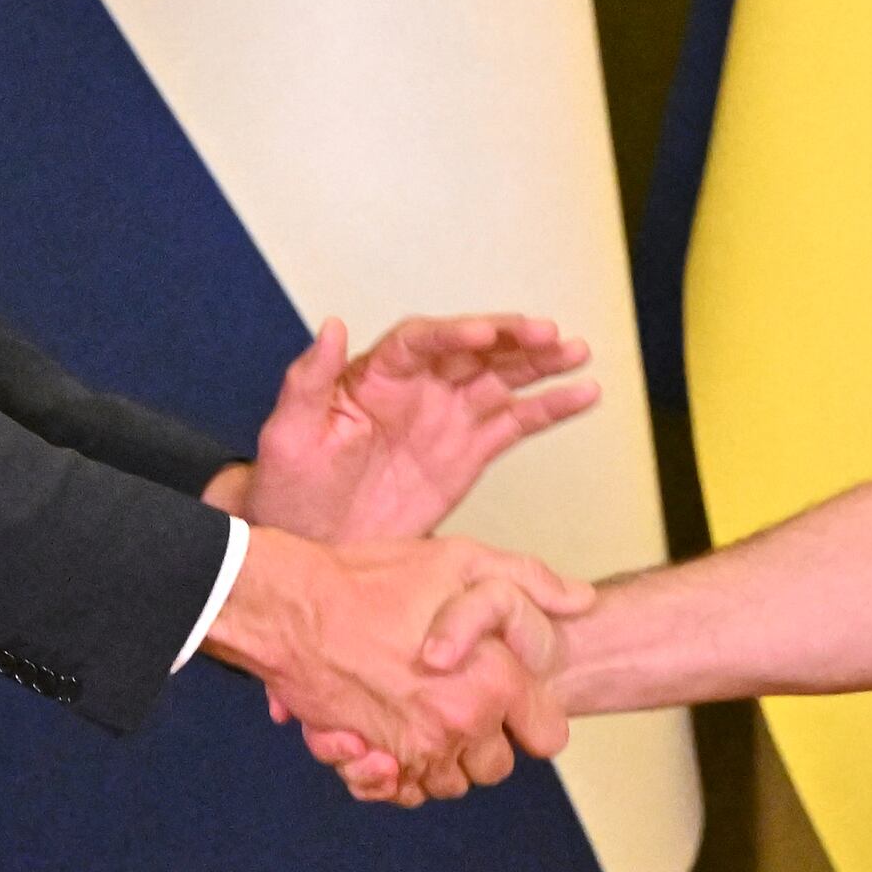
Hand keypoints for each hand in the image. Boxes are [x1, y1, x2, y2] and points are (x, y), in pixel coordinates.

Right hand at [204, 530, 589, 803]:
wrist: (293, 609)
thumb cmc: (373, 580)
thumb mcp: (462, 559)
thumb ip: (530, 582)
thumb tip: (581, 600)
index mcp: (495, 681)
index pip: (548, 735)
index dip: (531, 715)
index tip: (509, 698)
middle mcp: (462, 724)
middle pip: (497, 766)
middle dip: (483, 740)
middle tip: (454, 697)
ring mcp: (416, 748)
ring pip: (449, 782)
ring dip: (439, 758)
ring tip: (416, 711)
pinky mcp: (374, 762)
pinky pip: (403, 791)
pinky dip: (396, 775)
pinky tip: (385, 735)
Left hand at [234, 313, 598, 544]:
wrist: (311, 546)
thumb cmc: (288, 488)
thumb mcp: (287, 435)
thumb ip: (307, 380)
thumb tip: (330, 325)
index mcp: (375, 376)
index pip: (421, 341)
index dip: (454, 334)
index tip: (485, 334)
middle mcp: (418, 387)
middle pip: (472, 351)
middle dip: (511, 339)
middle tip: (549, 334)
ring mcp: (447, 418)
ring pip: (501, 379)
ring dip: (540, 363)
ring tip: (578, 353)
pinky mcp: (468, 453)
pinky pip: (515, 424)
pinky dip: (550, 408)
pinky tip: (584, 394)